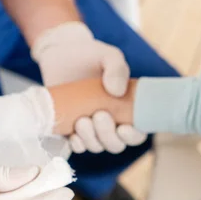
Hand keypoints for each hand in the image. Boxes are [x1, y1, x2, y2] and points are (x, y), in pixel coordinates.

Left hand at [31, 21, 146, 153]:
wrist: (63, 53)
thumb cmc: (92, 55)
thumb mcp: (109, 56)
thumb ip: (117, 69)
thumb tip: (117, 92)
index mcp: (127, 109)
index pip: (137, 133)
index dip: (133, 136)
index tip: (123, 128)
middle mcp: (112, 123)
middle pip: (116, 144)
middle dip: (108, 135)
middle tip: (98, 115)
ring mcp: (92, 128)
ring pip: (97, 146)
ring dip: (91, 138)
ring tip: (82, 120)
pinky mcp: (71, 129)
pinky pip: (77, 146)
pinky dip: (76, 144)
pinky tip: (73, 134)